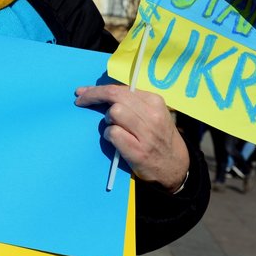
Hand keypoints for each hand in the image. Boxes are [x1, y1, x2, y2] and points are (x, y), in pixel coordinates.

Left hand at [75, 84, 189, 192]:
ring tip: (112, 126)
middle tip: (80, 101)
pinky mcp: (138, 150)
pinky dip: (108, 135)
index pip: (120, 88)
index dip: (98, 89)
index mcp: (154, 101)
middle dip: (93, 96)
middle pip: (114, 96)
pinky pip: (113, 133)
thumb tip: (101, 92)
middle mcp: (152, 114)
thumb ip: (133, 103)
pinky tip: (114, 139)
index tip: (83, 91)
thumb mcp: (153, 114)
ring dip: (107, 119)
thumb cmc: (158, 137)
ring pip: (114, 112)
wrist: (175, 167)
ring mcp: (146, 133)